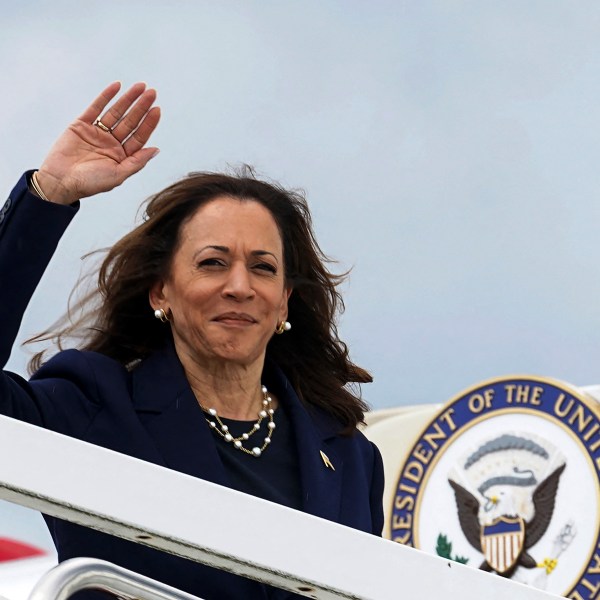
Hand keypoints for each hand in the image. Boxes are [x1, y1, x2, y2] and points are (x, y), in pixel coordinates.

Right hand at [36, 82, 160, 204]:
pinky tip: (117, 86)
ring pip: (116, 112)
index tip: (157, 109)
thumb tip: (156, 150)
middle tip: (152, 92)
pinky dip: (106, 96)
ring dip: (128, 99)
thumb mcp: (118, 175)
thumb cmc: (90, 183)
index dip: (149, 123)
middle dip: (141, 107)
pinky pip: (96, 107)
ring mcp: (97, 133)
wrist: (60, 181)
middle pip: (130, 121)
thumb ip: (137, 162)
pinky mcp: (81, 125)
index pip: (139, 136)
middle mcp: (112, 143)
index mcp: (122, 156)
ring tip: (140, 86)